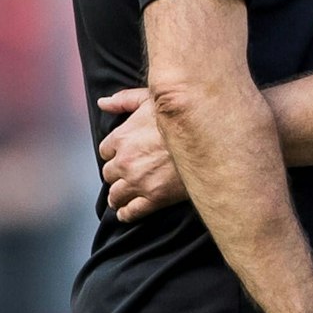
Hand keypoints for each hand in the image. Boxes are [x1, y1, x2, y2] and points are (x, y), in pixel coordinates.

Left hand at [97, 90, 187, 222]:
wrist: (208, 137)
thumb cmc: (181, 115)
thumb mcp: (152, 99)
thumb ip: (125, 100)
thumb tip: (103, 102)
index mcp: (122, 137)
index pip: (105, 151)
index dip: (114, 153)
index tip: (121, 155)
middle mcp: (125, 161)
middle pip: (109, 173)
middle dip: (116, 174)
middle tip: (125, 175)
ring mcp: (139, 182)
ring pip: (116, 195)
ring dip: (117, 196)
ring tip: (121, 197)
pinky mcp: (154, 198)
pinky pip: (131, 211)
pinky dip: (126, 213)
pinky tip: (126, 212)